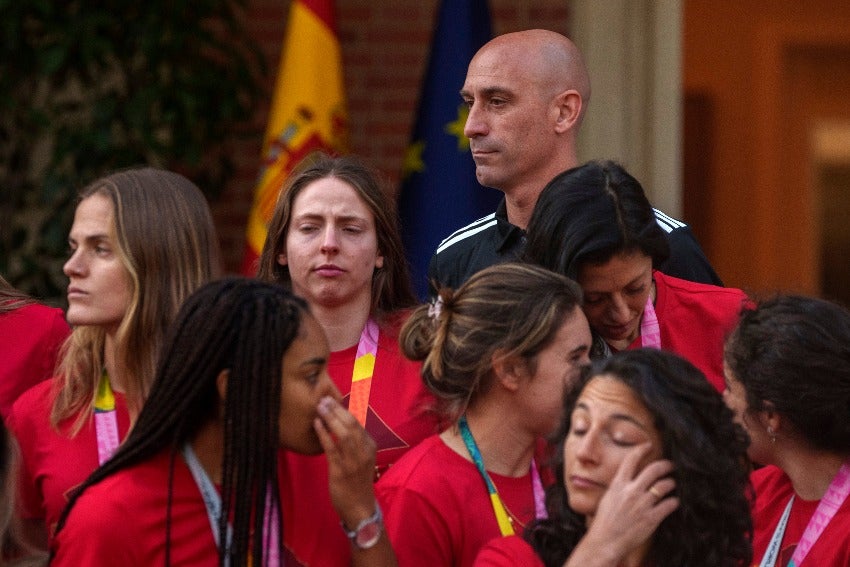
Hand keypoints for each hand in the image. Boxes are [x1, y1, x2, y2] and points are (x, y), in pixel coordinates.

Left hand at [313, 396, 378, 527]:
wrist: (359, 507)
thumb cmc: (358, 481)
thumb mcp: (361, 458)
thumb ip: (354, 442)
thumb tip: (341, 422)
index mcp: (370, 446)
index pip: (358, 422)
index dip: (345, 409)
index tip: (333, 398)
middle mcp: (364, 452)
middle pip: (351, 425)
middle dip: (337, 409)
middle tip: (324, 398)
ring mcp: (353, 462)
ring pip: (344, 434)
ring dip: (331, 418)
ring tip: (320, 407)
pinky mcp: (341, 471)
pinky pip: (332, 448)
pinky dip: (324, 434)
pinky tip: (316, 425)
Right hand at [567, 443, 678, 565]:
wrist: (605, 541)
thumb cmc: (604, 521)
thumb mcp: (608, 498)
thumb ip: (620, 487)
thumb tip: (629, 479)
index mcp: (618, 484)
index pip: (631, 460)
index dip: (641, 449)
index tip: (649, 445)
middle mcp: (631, 491)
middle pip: (653, 470)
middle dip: (665, 465)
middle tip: (670, 465)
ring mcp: (642, 504)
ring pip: (664, 486)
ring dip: (671, 483)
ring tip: (672, 484)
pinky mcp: (652, 518)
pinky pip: (669, 504)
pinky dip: (674, 502)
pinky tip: (674, 502)